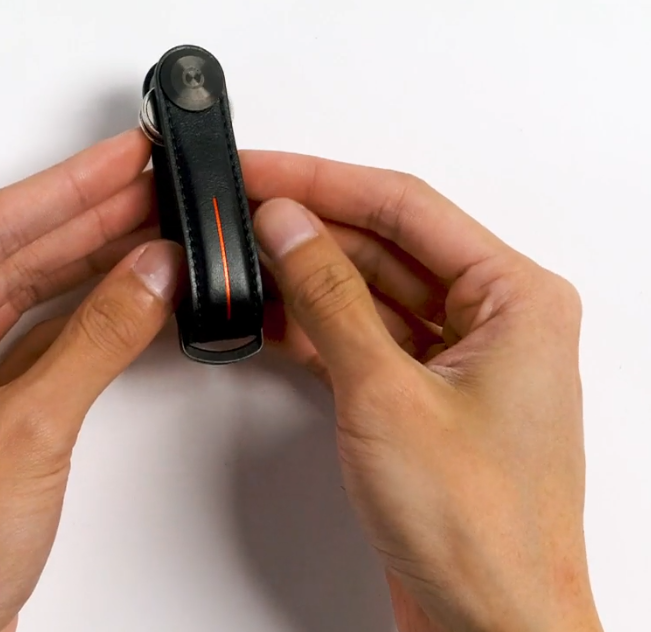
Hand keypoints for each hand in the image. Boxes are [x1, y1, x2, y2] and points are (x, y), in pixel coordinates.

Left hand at [0, 130, 182, 631]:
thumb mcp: (27, 432)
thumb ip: (99, 339)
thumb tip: (150, 273)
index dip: (66, 187)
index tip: (121, 157)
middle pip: (9, 254)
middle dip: (86, 216)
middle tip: (147, 179)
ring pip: (25, 291)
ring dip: (89, 259)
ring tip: (149, 222)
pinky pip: (34, 334)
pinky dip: (83, 312)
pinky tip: (125, 286)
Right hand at [241, 152, 602, 631]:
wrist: (488, 631)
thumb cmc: (481, 532)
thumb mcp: (386, 392)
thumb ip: (331, 296)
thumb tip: (288, 225)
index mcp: (516, 297)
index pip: (404, 205)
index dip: (324, 180)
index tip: (264, 169)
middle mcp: (492, 319)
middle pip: (384, 242)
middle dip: (308, 225)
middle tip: (240, 209)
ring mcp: (454, 359)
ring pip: (367, 288)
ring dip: (305, 273)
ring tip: (240, 254)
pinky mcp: (419, 395)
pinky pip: (360, 335)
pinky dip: (312, 324)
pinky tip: (265, 311)